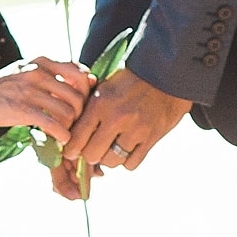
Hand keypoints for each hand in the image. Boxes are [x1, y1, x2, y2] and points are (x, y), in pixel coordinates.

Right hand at [0, 55, 92, 135]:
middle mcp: (39, 73)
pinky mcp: (23, 110)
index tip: (82, 104)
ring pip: (68, 112)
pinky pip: (53, 124)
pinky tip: (60, 139)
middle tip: (73, 123)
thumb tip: (90, 79)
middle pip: (78, 97)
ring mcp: (31, 91)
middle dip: (80, 114)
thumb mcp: (30, 69)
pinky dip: (62, 135)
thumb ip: (57, 71)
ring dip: (70, 127)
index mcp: (43, 62)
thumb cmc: (6, 85)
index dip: (87, 93)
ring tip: (64, 132)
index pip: (80, 75)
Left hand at [63, 66, 189, 174]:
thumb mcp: (105, 85)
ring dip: (109, 158)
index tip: (71, 152)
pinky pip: (131, 163)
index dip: (71, 149)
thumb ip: (88, 107)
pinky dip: (127, 160)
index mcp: (100, 102)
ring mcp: (136, 129)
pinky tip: (128, 149)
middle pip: (92, 154)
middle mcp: (117, 118)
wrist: (166, 72)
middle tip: (93, 150)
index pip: (76, 138)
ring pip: (112, 161)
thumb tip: (69, 131)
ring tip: (111, 149)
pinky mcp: (152, 137)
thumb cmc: (131, 79)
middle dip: (90, 155)